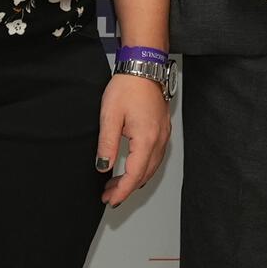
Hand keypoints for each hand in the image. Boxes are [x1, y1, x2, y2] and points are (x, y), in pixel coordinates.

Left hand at [96, 73, 172, 205]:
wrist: (143, 67)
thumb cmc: (128, 87)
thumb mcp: (110, 116)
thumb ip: (107, 145)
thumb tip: (103, 167)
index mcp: (146, 139)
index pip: (135, 175)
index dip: (122, 191)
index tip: (110, 200)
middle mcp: (159, 140)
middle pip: (145, 175)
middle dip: (127, 188)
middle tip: (108, 195)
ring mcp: (163, 135)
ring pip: (151, 167)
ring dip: (135, 179)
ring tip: (115, 184)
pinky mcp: (162, 130)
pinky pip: (155, 157)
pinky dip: (143, 168)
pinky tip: (132, 168)